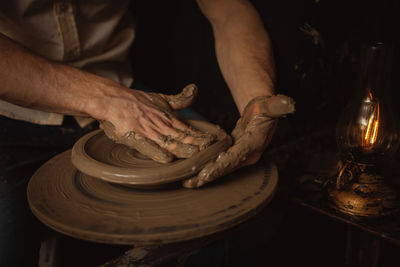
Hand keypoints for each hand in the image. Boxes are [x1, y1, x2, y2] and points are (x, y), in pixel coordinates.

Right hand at [96, 84, 215, 162]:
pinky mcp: (134, 138)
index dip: (202, 136)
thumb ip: (180, 99)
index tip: (215, 142)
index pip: (188, 130)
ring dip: (182, 148)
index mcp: (168, 119)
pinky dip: (156, 152)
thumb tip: (194, 89)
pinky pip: (146, 147)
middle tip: (210, 150)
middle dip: (196, 144)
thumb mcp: (162, 99)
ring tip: (194, 154)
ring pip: (167, 142)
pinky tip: (167, 159)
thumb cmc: (136, 102)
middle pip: (181, 137)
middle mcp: (160, 126)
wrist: (112, 100)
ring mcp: (148, 132)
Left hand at [182, 94, 294, 187]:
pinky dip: (207, 168)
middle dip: (207, 176)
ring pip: (221, 168)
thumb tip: (289, 103)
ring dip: (205, 175)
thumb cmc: (265, 107)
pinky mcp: (234, 155)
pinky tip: (193, 171)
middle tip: (188, 183)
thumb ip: (278, 105)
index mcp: (255, 145)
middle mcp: (248, 155)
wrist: (264, 111)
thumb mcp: (271, 104)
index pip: (235, 158)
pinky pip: (220, 163)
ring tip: (186, 182)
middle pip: (225, 168)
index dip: (220, 166)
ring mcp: (241, 157)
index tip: (205, 174)